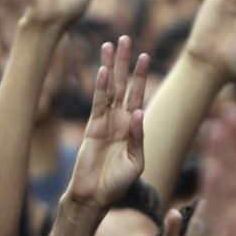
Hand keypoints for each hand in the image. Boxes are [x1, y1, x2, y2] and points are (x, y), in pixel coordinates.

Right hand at [66, 36, 148, 208]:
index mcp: (133, 127)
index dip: (141, 76)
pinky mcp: (91, 129)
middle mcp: (119, 121)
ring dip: (109, 68)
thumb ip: (137, 137)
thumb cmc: (117, 184)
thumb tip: (137, 113)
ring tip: (108, 46)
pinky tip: (101, 72)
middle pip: (123, 85)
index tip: (144, 55)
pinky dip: (99, 88)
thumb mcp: (135, 162)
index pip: (138, 95)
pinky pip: (96, 105)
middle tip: (123, 39)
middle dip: (124, 62)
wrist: (94, 196)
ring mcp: (104, 123)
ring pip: (108, 90)